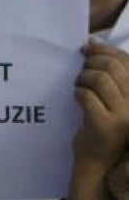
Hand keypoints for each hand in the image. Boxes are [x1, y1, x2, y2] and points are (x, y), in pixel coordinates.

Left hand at [70, 42, 128, 199]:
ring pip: (99, 79)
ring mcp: (123, 115)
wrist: (98, 158)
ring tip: (78, 83)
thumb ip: (108, 72)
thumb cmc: (103, 122)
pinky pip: (86, 96)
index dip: (104, 50)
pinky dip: (77, 92)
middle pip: (112, 68)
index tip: (87, 47)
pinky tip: (76, 96)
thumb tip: (92, 41)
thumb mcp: (113, 96)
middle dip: (91, 62)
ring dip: (82, 77)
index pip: (126, 61)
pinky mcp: (105, 125)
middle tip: (80, 68)